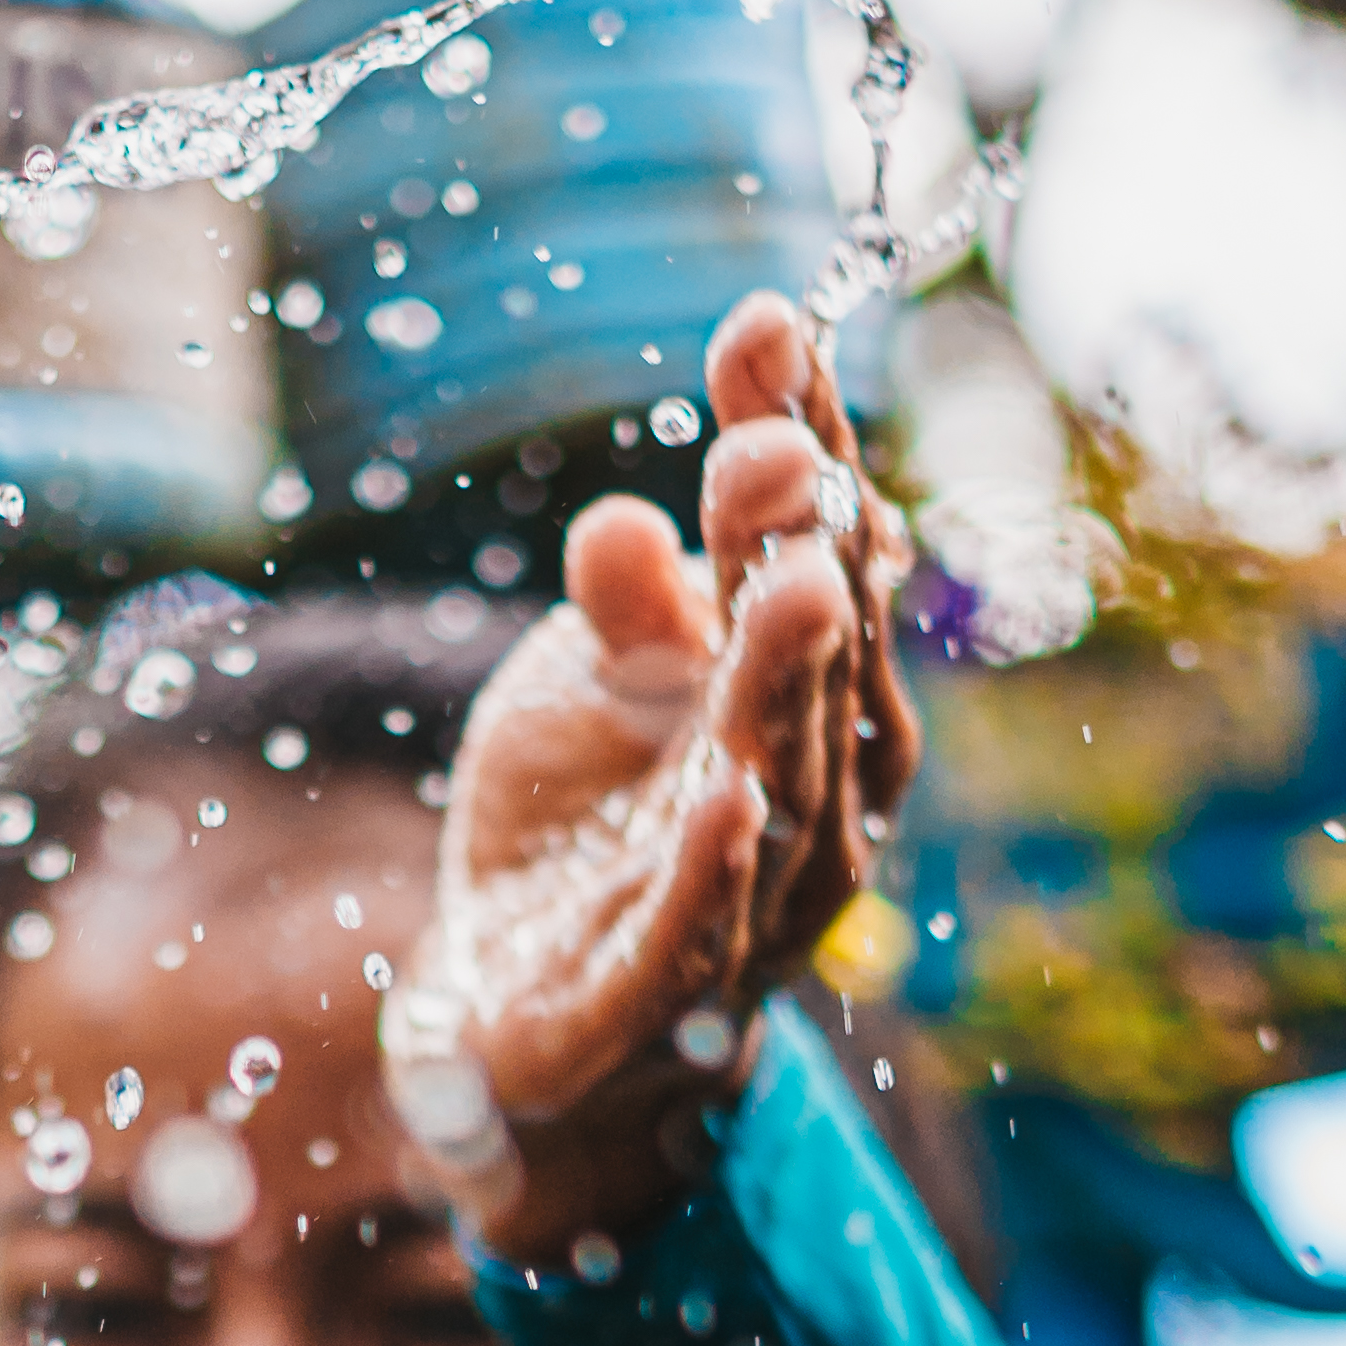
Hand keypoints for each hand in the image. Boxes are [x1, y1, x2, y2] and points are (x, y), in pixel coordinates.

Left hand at [415, 293, 916, 1268]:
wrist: (530, 1022)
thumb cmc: (590, 830)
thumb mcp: (589, 688)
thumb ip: (621, 610)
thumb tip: (620, 522)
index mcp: (805, 699)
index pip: (814, 548)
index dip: (799, 440)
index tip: (765, 323)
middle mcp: (810, 793)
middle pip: (812, 654)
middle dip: (802, 542)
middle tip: (786, 438)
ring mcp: (751, 904)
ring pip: (779, 778)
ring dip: (786, 680)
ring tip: (795, 575)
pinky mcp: (659, 999)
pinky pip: (697, 928)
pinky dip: (716, 862)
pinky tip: (726, 786)